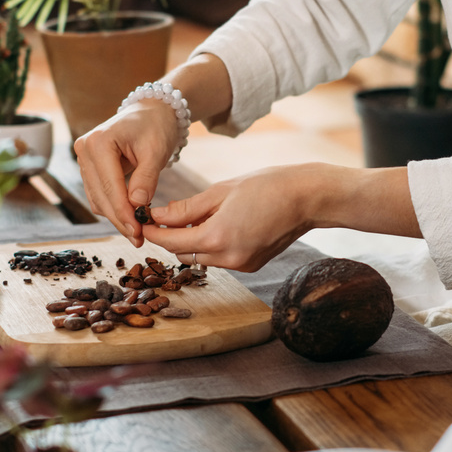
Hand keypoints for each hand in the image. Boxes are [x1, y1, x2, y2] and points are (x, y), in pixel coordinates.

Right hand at [74, 100, 178, 242]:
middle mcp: (84, 150)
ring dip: (116, 217)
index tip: (138, 232)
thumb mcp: (156, 151)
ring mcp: (84, 159)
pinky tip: (130, 219)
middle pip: (101, 196)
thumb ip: (146, 178)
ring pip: (97, 199)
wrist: (152, 112)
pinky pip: (99, 194)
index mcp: (99, 142)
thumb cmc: (156, 126)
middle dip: (120, 220)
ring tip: (137, 233)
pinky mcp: (89, 167)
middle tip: (138, 240)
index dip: (123, 213)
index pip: (110, 186)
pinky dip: (114, 208)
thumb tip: (138, 206)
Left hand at [142, 165, 325, 269]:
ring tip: (198, 216)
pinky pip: (221, 259)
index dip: (154, 231)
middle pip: (184, 253)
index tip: (144, 220)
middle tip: (168, 215)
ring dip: (193, 241)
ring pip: (202, 258)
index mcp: (216, 238)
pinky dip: (213, 244)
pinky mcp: (251, 265)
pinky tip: (220, 224)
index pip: (170, 241)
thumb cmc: (267, 186)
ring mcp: (241, 265)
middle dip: (172, 237)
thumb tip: (157, 216)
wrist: (307, 198)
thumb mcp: (220, 191)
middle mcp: (228, 259)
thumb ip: (186, 208)